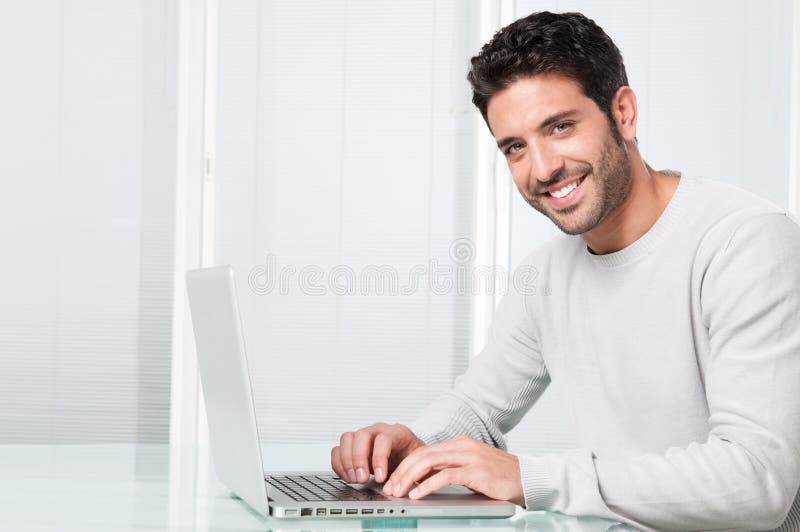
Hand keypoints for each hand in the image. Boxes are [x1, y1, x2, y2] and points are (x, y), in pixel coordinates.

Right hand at [331, 423, 423, 483]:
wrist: (407, 455)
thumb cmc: (411, 458)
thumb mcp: (417, 463)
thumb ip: (411, 471)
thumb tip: (402, 485)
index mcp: (396, 432)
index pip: (384, 439)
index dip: (379, 458)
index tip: (381, 478)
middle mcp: (377, 430)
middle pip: (361, 435)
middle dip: (359, 460)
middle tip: (362, 479)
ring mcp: (363, 436)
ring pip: (347, 439)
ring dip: (346, 462)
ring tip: (354, 480)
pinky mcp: (352, 445)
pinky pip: (338, 449)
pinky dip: (339, 464)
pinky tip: (347, 477)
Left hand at [382, 435, 524, 505]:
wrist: (528, 477)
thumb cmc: (500, 477)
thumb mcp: (471, 469)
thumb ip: (450, 470)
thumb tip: (423, 480)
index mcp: (459, 444)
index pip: (424, 451)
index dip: (405, 466)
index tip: (393, 480)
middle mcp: (462, 446)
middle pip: (422, 455)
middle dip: (402, 472)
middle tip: (390, 488)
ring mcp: (469, 457)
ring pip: (429, 462)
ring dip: (409, 478)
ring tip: (398, 491)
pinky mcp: (476, 470)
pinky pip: (445, 476)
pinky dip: (427, 485)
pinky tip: (418, 493)